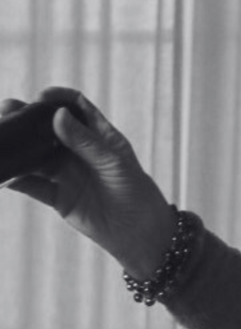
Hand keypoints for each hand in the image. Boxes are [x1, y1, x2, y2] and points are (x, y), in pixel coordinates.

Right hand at [1, 89, 176, 277]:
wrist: (139, 232)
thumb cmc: (135, 191)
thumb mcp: (113, 162)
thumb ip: (85, 141)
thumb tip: (57, 115)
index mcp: (98, 136)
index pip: (76, 107)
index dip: (58, 98)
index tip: (41, 96)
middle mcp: (77, 151)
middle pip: (47, 129)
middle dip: (27, 119)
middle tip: (7, 111)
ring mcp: (65, 172)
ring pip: (34, 156)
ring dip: (17, 148)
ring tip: (0, 139)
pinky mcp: (56, 196)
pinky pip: (31, 184)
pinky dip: (16, 179)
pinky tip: (5, 174)